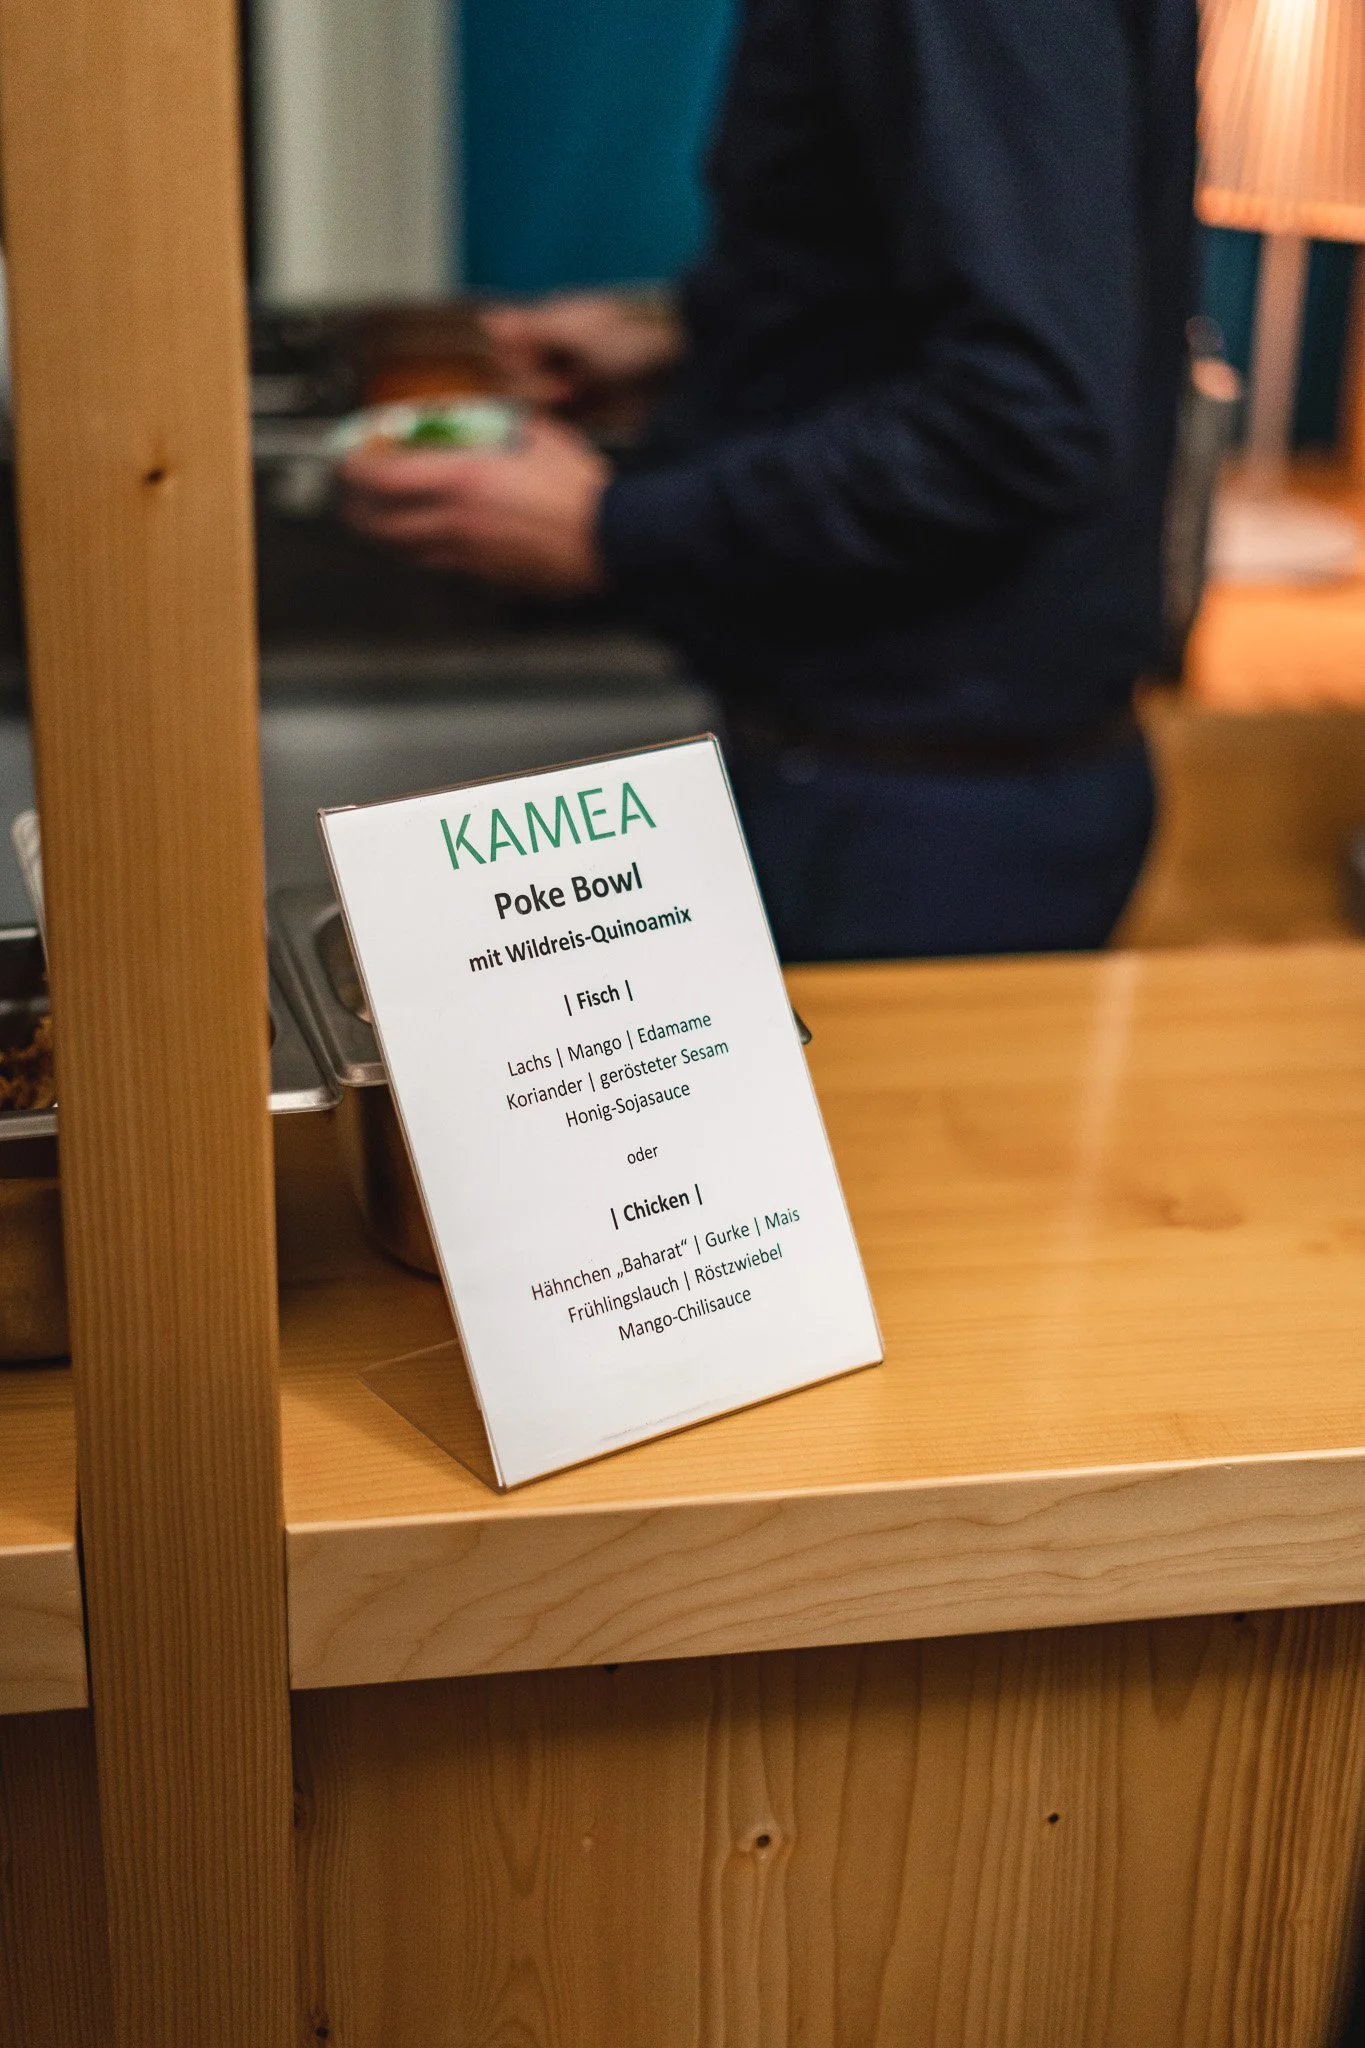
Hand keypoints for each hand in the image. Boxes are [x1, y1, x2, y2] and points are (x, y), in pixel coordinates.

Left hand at [339, 415, 610, 592]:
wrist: (613, 537)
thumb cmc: (581, 489)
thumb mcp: (534, 433)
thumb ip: (495, 425)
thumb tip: (477, 418)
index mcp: (462, 479)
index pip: (383, 477)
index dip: (355, 469)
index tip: (349, 460)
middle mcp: (456, 521)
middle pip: (381, 524)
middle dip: (358, 509)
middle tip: (356, 496)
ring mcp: (470, 555)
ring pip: (407, 550)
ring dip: (392, 533)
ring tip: (391, 517)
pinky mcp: (488, 577)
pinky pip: (444, 565)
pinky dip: (431, 550)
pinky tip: (440, 536)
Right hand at [481, 291, 683, 408]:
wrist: (684, 365)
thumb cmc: (631, 337)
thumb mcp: (576, 329)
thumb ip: (530, 328)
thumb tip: (488, 320)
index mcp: (554, 325)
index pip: (511, 349)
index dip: (518, 360)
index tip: (536, 364)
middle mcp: (562, 351)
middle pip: (523, 377)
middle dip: (537, 383)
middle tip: (568, 386)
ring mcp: (578, 379)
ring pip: (541, 400)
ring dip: (551, 402)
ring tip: (576, 395)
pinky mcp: (597, 406)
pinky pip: (567, 419)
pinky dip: (565, 420)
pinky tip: (574, 416)